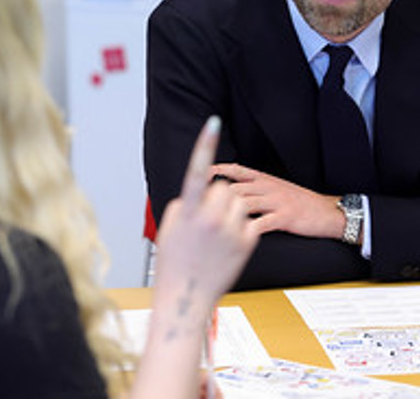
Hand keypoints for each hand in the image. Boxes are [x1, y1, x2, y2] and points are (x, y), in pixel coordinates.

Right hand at [154, 117, 259, 310]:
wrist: (188, 296)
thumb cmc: (174, 263)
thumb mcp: (170, 227)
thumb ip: (185, 203)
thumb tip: (200, 192)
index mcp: (188, 212)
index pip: (196, 171)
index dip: (204, 145)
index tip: (212, 123)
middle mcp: (210, 219)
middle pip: (223, 188)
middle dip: (217, 197)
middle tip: (206, 220)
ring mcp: (230, 231)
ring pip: (238, 202)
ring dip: (230, 211)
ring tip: (217, 234)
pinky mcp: (247, 242)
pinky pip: (249, 220)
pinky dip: (241, 227)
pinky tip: (228, 244)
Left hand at [209, 163, 344, 239]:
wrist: (326, 212)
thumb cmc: (299, 203)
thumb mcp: (276, 188)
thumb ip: (255, 188)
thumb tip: (231, 191)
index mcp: (265, 179)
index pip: (237, 170)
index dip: (218, 170)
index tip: (201, 174)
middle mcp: (268, 187)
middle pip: (235, 187)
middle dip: (215, 198)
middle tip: (199, 208)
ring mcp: (277, 201)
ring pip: (245, 203)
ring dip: (226, 214)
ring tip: (211, 225)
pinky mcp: (285, 217)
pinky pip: (262, 222)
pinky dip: (247, 229)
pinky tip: (235, 237)